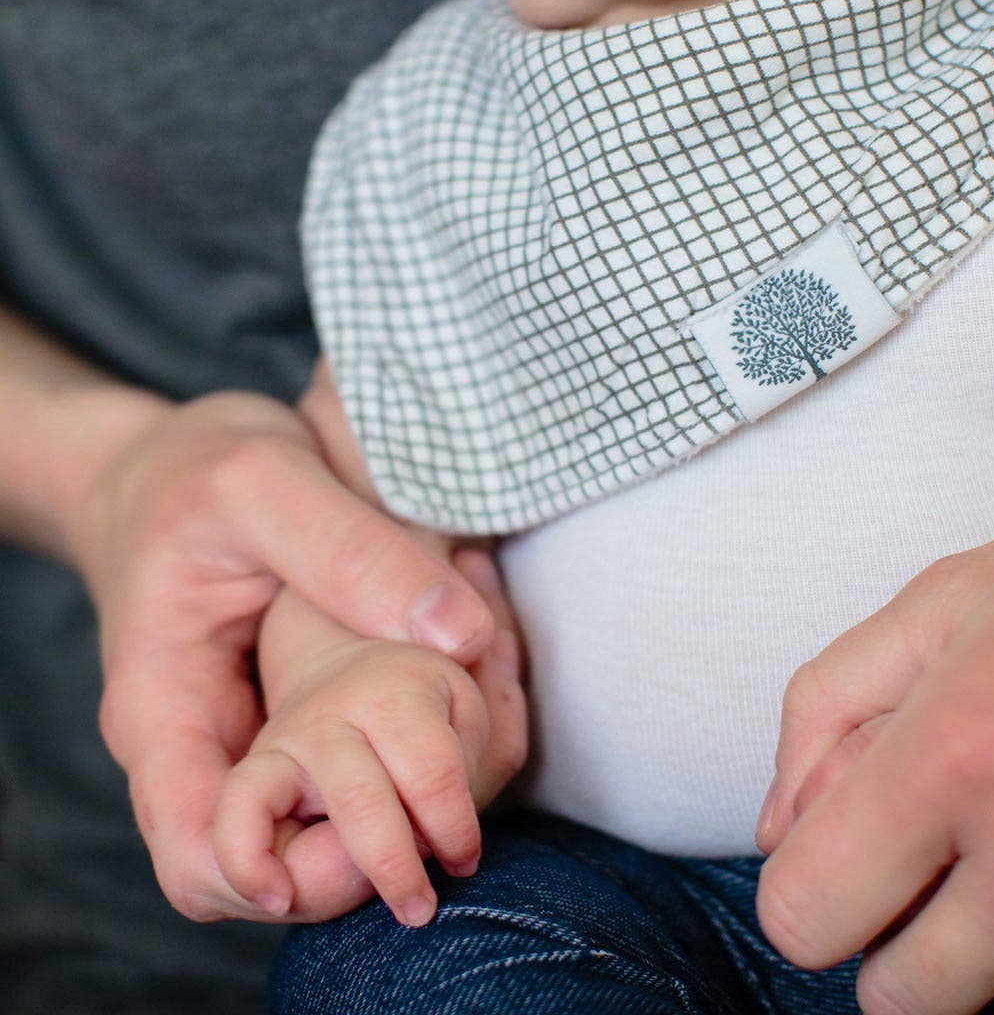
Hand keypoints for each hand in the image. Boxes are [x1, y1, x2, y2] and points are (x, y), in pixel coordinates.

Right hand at [69, 376, 496, 922]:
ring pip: (338, 807)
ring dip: (418, 768)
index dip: (298, 875)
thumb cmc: (196, 469)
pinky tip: (472, 653)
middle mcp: (205, 745)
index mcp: (163, 712)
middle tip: (475, 724)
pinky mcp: (299, 708)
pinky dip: (423, 721)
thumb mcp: (264, 485)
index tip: (393, 820)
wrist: (175, 462)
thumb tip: (462, 636)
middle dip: (388, 821)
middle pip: (287, 856)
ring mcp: (254, 732)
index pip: (206, 856)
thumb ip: (350, 554)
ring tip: (485, 669)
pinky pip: (362, 751)